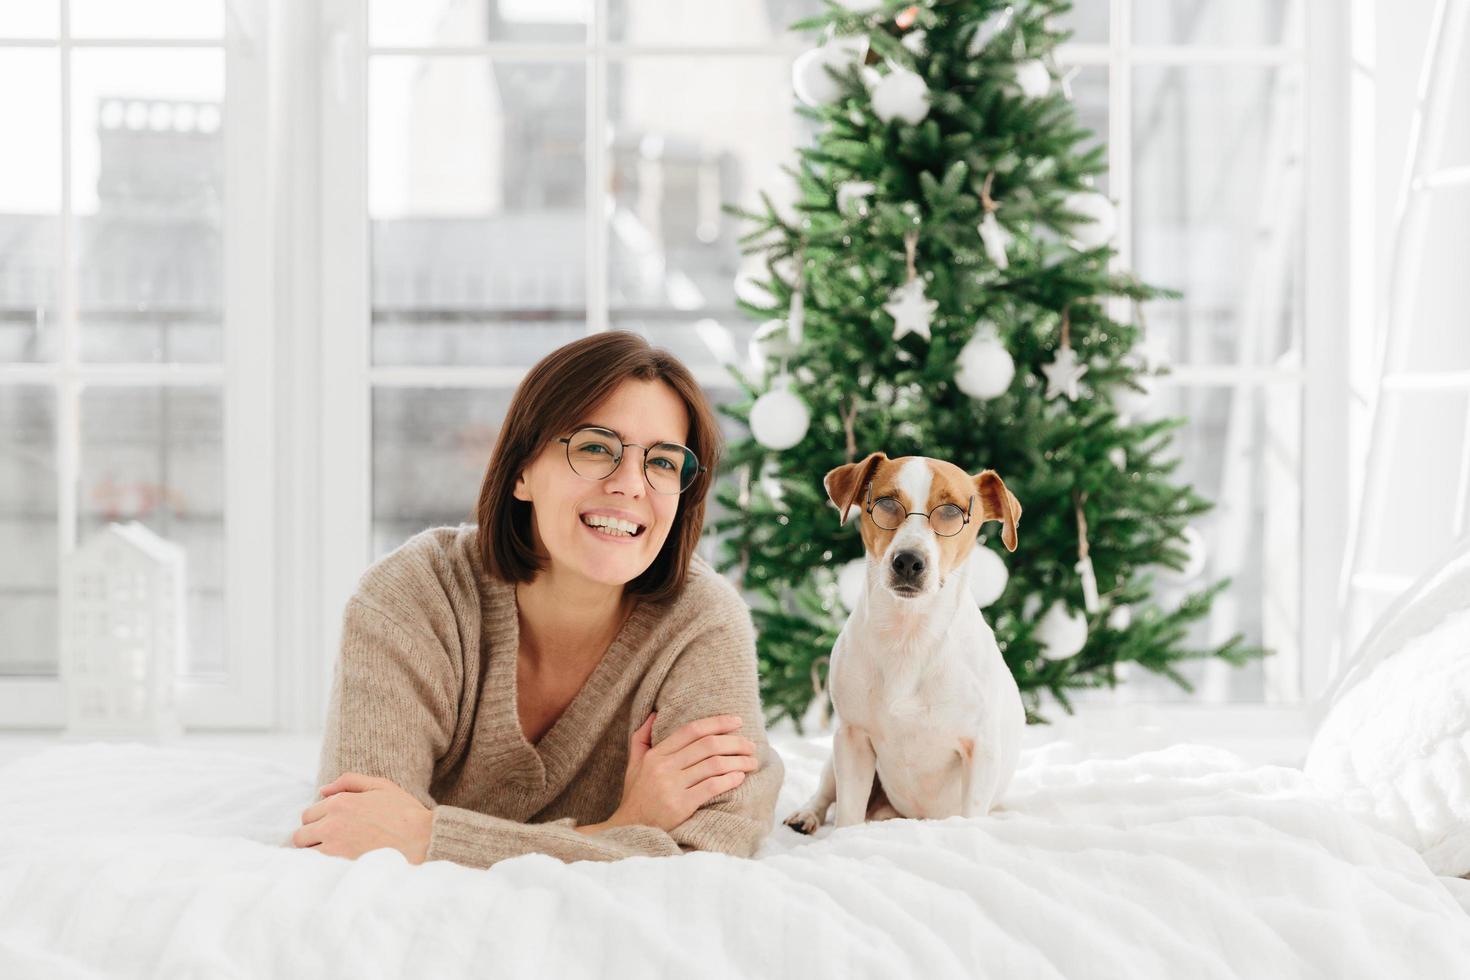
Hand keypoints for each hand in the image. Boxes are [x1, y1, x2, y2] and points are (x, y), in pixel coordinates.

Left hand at [293, 772, 433, 864]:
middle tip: (328, 839)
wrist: (418, 838)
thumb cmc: (402, 811)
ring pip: (305, 853)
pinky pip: (317, 867)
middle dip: (310, 836)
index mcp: (339, 802)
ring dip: (314, 852)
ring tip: (333, 852)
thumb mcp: (379, 785)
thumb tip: (323, 790)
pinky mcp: (341, 866)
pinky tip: (336, 863)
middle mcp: (331, 824)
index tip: (331, 824)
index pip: (308, 814)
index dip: (318, 819)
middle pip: (300, 835)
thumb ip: (349, 781)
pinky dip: (321, 865)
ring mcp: (334, 847)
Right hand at [610, 712, 759, 832]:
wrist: (629, 830)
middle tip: (751, 745)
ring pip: (714, 765)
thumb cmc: (637, 796)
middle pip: (707, 745)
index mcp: (656, 755)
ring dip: (738, 761)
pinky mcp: (680, 806)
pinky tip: (740, 777)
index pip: (691, 730)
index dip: (717, 723)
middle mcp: (664, 767)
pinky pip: (712, 787)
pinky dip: (730, 780)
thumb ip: (642, 738)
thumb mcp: (634, 764)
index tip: (737, 721)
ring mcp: (672, 787)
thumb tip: (654, 713)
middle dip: (735, 742)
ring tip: (751, 762)